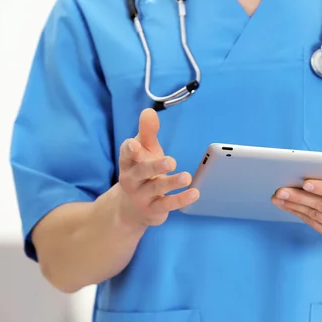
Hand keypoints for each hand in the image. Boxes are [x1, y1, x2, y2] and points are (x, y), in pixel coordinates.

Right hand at [117, 109, 199, 226]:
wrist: (131, 209)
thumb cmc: (141, 172)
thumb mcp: (144, 151)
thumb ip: (147, 132)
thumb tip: (148, 111)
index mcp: (128, 162)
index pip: (126, 154)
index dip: (130, 149)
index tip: (136, 145)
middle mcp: (132, 179)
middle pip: (141, 172)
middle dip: (155, 166)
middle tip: (171, 161)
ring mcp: (142, 196)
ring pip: (156, 188)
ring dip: (171, 182)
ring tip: (186, 177)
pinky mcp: (153, 209)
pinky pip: (167, 204)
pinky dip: (181, 199)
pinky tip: (195, 193)